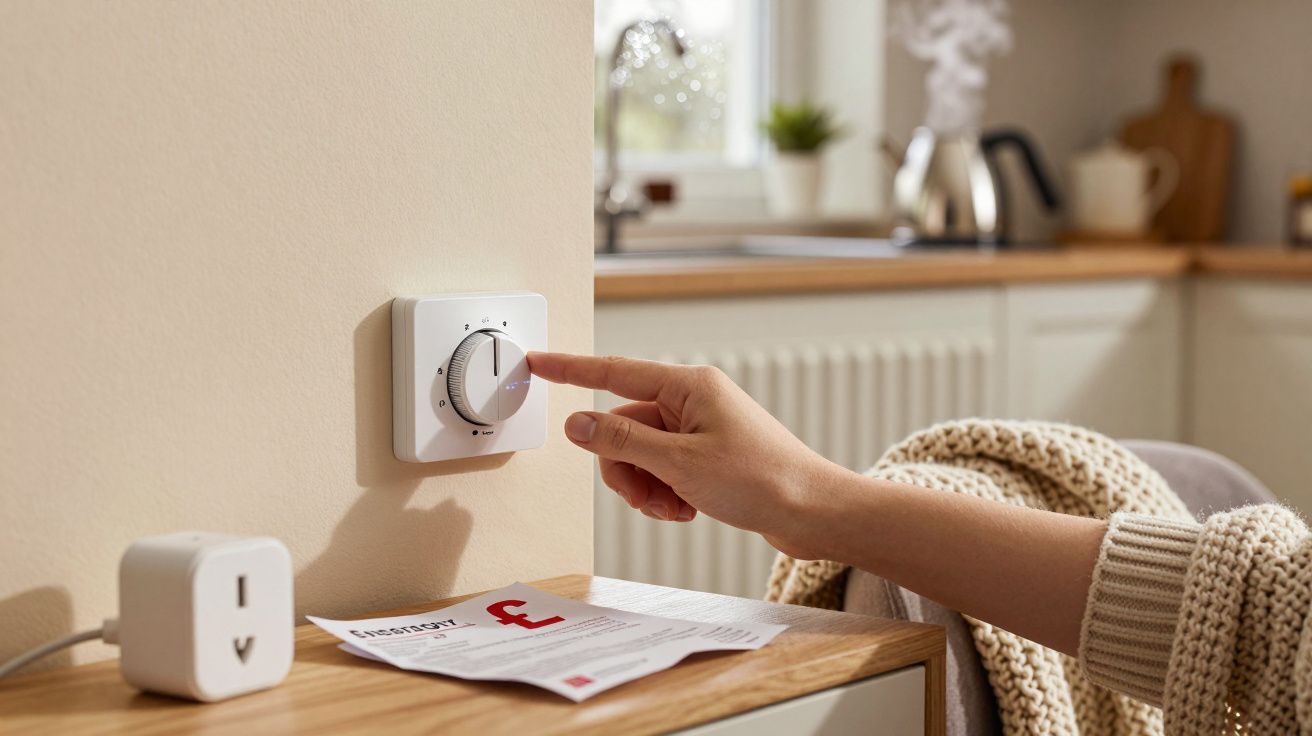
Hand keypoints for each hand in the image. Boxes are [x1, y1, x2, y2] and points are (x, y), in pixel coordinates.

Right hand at [527, 352, 842, 556]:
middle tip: (648, 496)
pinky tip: (687, 509)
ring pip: (640, 454)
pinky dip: (664, 494)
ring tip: (675, 507)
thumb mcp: (680, 462)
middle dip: (625, 468)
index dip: (570, 370)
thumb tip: (578, 423)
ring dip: (646, 487)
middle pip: (623, 427)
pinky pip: (661, 470)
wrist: (812, 512)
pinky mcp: (707, 456)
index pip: (613, 372)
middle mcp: (692, 402)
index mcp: (688, 387)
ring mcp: (700, 430)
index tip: (536, 362)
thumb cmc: (763, 479)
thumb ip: (622, 441)